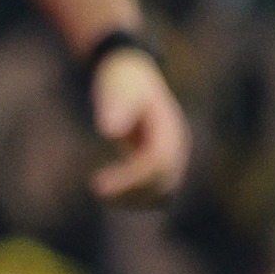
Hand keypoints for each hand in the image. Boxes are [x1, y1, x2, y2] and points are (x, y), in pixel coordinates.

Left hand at [89, 47, 189, 203]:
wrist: (134, 75)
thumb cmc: (123, 81)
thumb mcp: (118, 88)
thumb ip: (116, 107)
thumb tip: (110, 131)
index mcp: (169, 128)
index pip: (156, 163)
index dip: (130, 179)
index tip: (98, 185)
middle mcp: (177, 145)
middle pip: (163, 182)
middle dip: (130, 191)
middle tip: (97, 188)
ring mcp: (174, 155)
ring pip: (162, 192)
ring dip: (134, 199)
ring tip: (101, 192)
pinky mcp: (163, 163)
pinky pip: (157, 191)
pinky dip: (137, 197)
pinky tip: (111, 193)